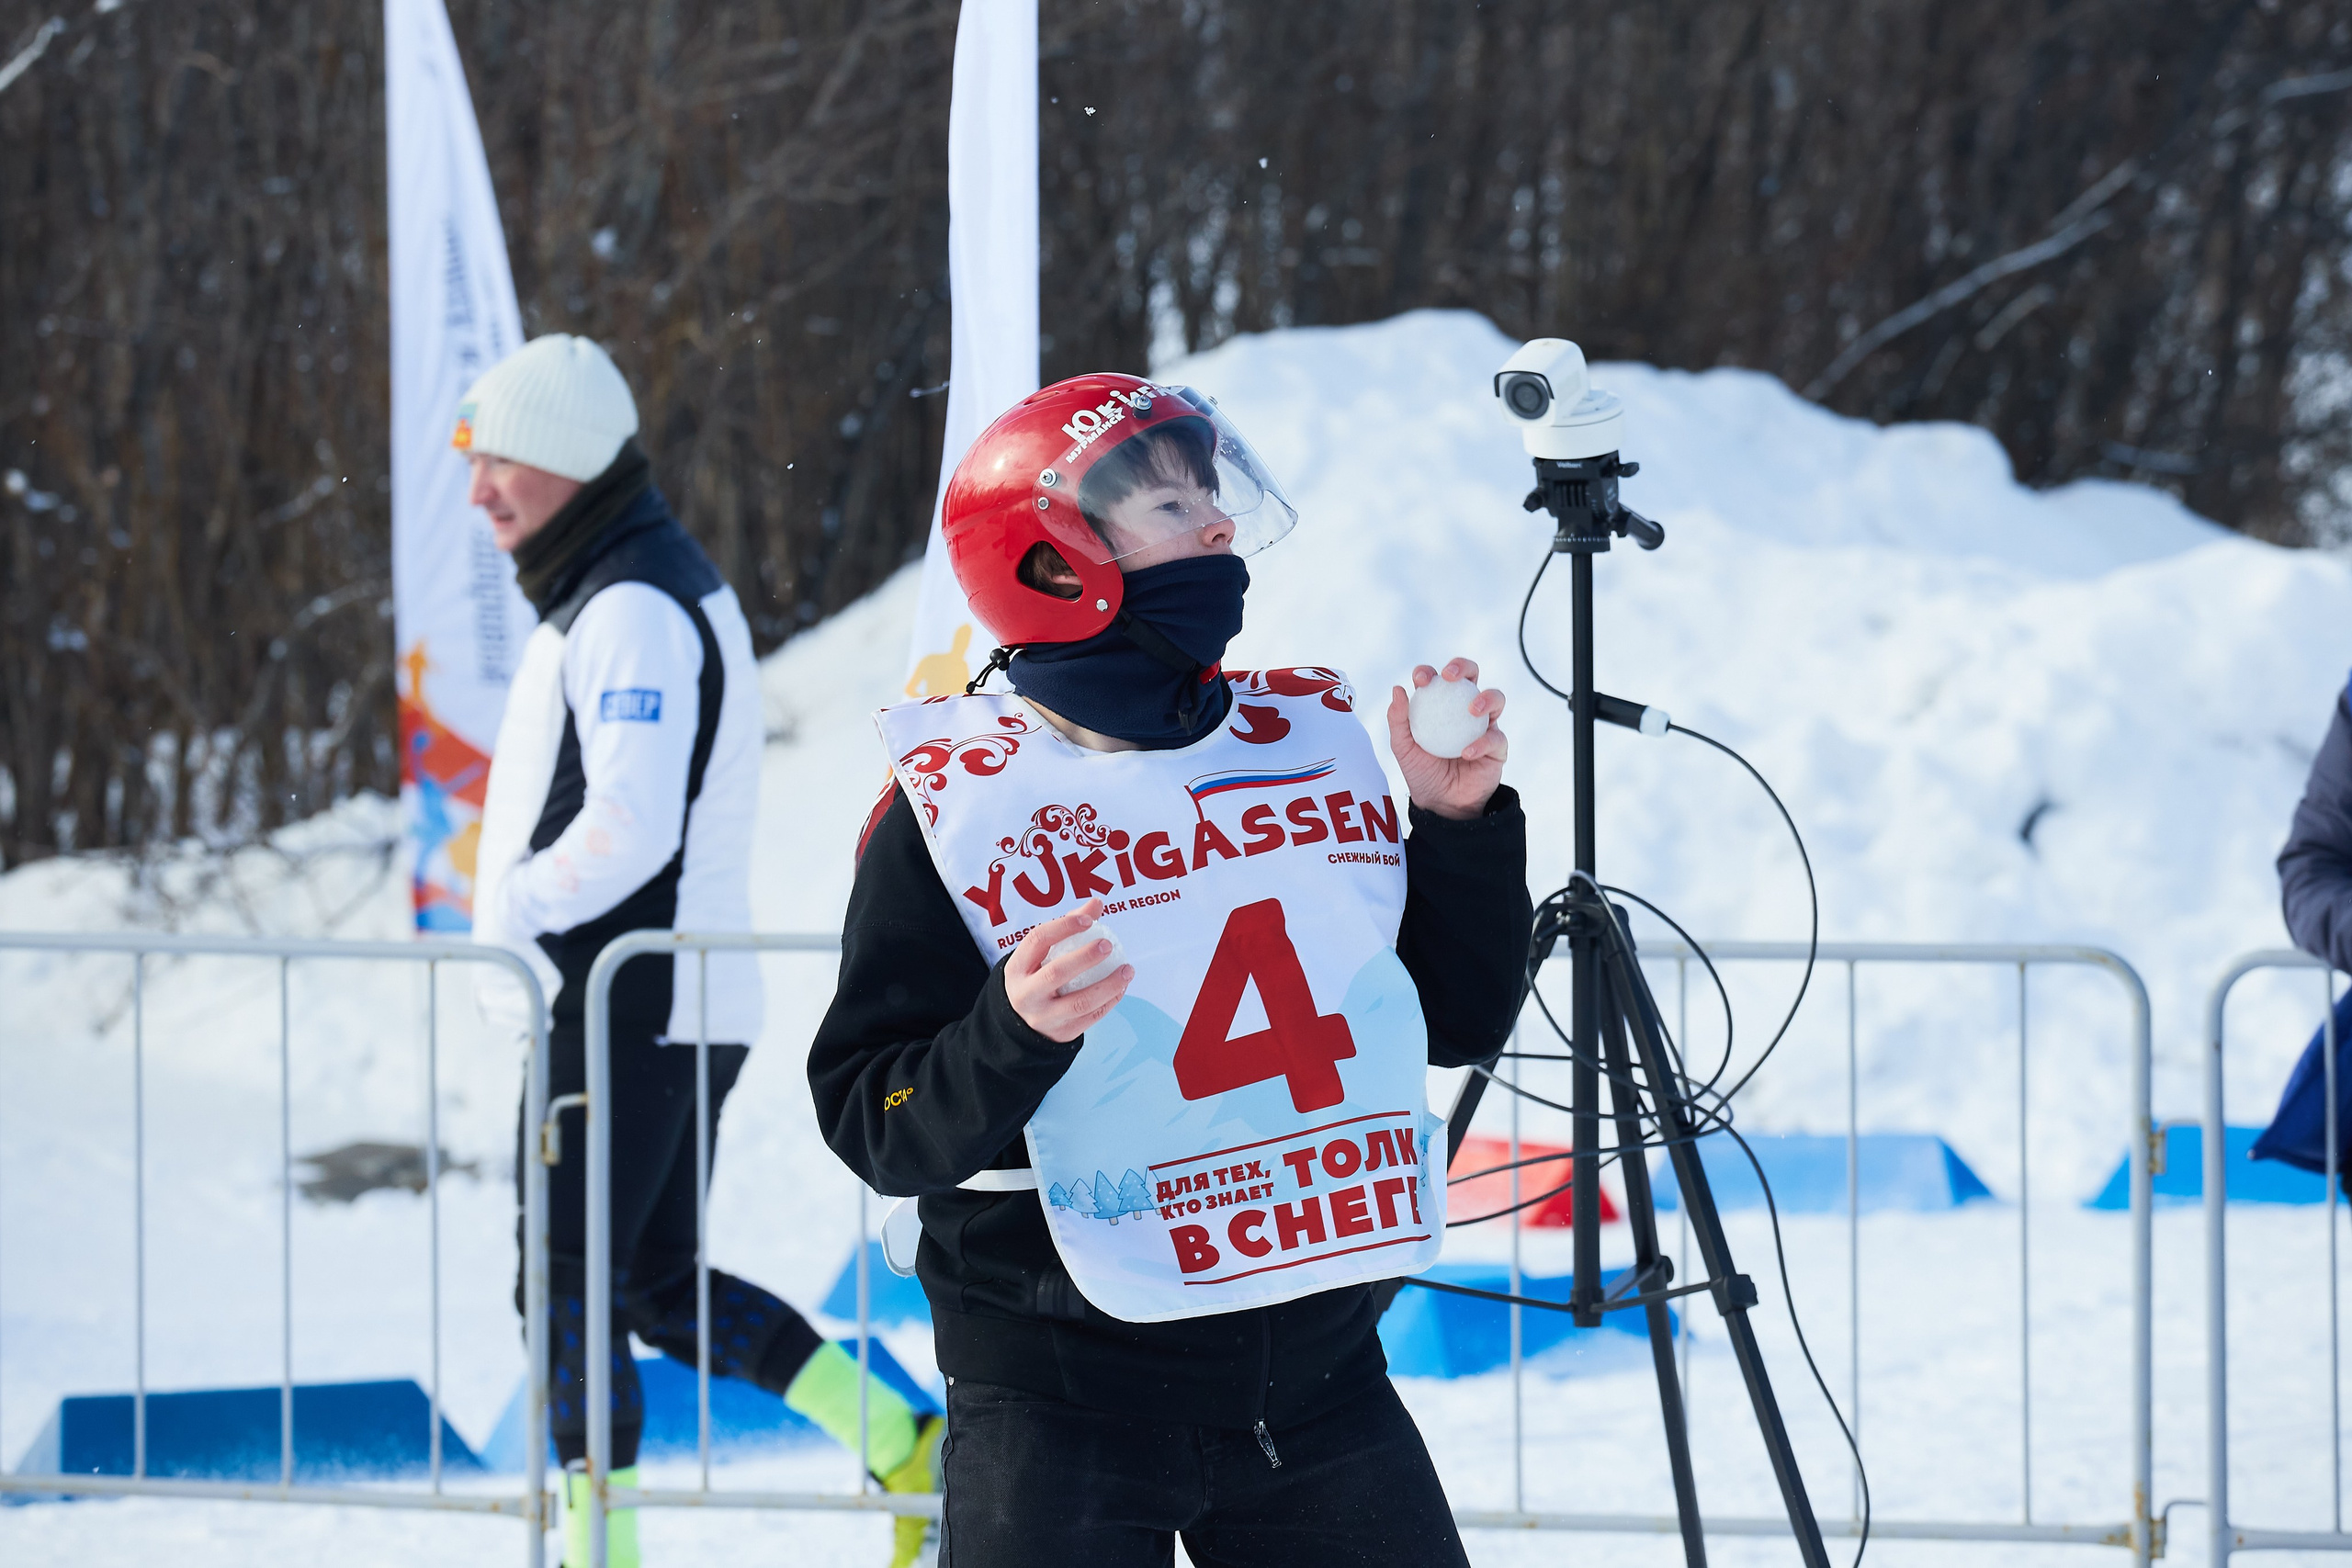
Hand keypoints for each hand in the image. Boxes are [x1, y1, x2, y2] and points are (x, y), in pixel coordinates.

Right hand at [1004, 898, 1132, 1042]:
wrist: (1021, 1026)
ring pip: (1079, 1003)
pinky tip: (1122, 988)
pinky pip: (1091, 1018)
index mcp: (1017, 968)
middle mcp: (1026, 994)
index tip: (1088, 920)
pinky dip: (1110, 1002)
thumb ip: (1067, 927)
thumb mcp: (1040, 956)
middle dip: (1086, 957)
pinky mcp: (1061, 1034)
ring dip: (1108, 985)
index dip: (1063, 927)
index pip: (1038, 940)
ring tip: (1128, 970)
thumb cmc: (1036, 978)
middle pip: (1056, 973)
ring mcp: (1043, 1017)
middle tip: (1108, 945)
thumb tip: (1097, 902)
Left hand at [1386, 658, 1507, 820]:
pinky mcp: (1497, 747)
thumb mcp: (1403, 748)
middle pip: (1471, 676)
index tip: (1421, 679)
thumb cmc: (1422, 772)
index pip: (1437, 680)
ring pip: (1495, 698)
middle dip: (1462, 667)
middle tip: (1450, 676)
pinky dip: (1482, 743)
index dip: (1429, 671)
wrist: (1440, 804)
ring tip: (1472, 709)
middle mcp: (1463, 710)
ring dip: (1486, 698)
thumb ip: (1398, 720)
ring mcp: (1483, 726)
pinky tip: (1467, 752)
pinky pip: (1496, 738)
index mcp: (1439, 706)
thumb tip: (1397, 688)